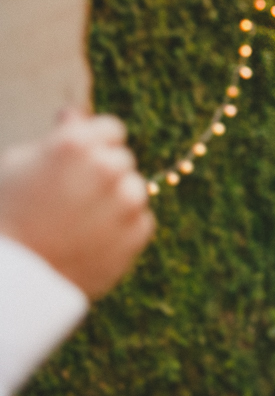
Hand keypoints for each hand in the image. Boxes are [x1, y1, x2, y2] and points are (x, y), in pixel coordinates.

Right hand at [0, 111, 154, 299]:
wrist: (11, 280)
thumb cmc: (6, 214)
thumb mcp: (18, 165)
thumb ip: (57, 137)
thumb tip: (75, 115)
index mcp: (77, 145)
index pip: (111, 129)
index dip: (95, 145)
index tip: (78, 165)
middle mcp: (108, 168)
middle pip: (121, 160)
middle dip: (102, 173)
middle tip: (70, 199)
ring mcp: (127, 201)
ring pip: (133, 190)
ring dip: (115, 201)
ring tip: (78, 223)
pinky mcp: (139, 232)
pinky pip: (140, 220)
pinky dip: (122, 228)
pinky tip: (90, 240)